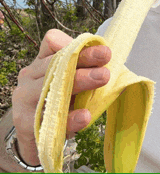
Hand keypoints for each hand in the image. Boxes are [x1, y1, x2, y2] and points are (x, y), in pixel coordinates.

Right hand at [12, 29, 110, 166]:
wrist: (37, 139)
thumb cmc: (58, 103)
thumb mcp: (68, 83)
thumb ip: (83, 71)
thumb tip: (113, 67)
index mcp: (40, 62)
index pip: (52, 42)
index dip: (74, 42)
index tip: (99, 48)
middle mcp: (30, 76)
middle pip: (55, 62)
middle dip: (84, 58)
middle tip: (106, 56)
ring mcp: (25, 99)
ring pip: (53, 85)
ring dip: (80, 80)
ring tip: (103, 77)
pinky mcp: (27, 123)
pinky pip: (51, 118)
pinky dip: (70, 118)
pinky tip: (85, 116)